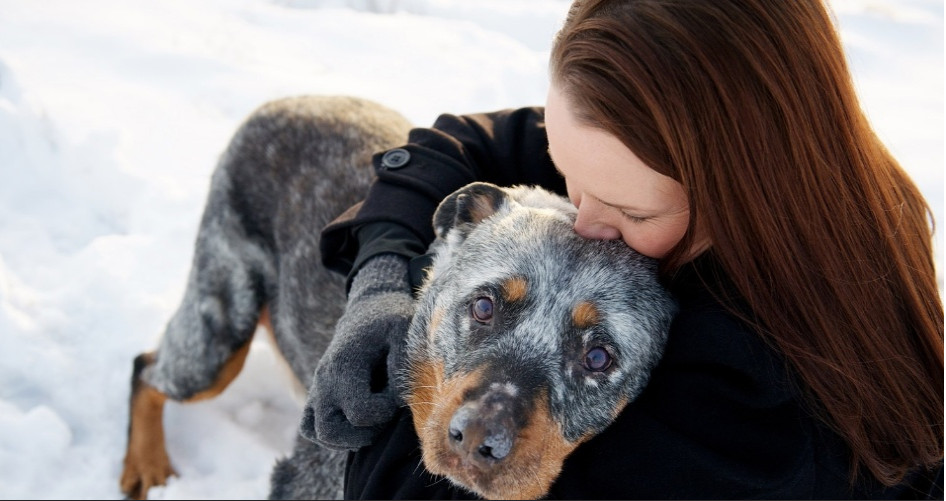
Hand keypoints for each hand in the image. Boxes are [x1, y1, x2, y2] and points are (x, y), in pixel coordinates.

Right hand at [300, 254, 413, 449]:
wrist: (368, 310)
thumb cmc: (389, 321)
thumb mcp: (403, 332)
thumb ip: (401, 363)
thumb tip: (398, 397)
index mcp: (344, 365)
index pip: (359, 412)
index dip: (385, 411)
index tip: (397, 395)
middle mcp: (325, 380)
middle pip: (330, 431)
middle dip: (362, 434)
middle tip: (383, 417)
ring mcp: (318, 388)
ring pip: (319, 434)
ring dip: (347, 438)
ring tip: (372, 421)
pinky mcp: (317, 394)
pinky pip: (311, 427)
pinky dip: (332, 435)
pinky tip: (357, 423)